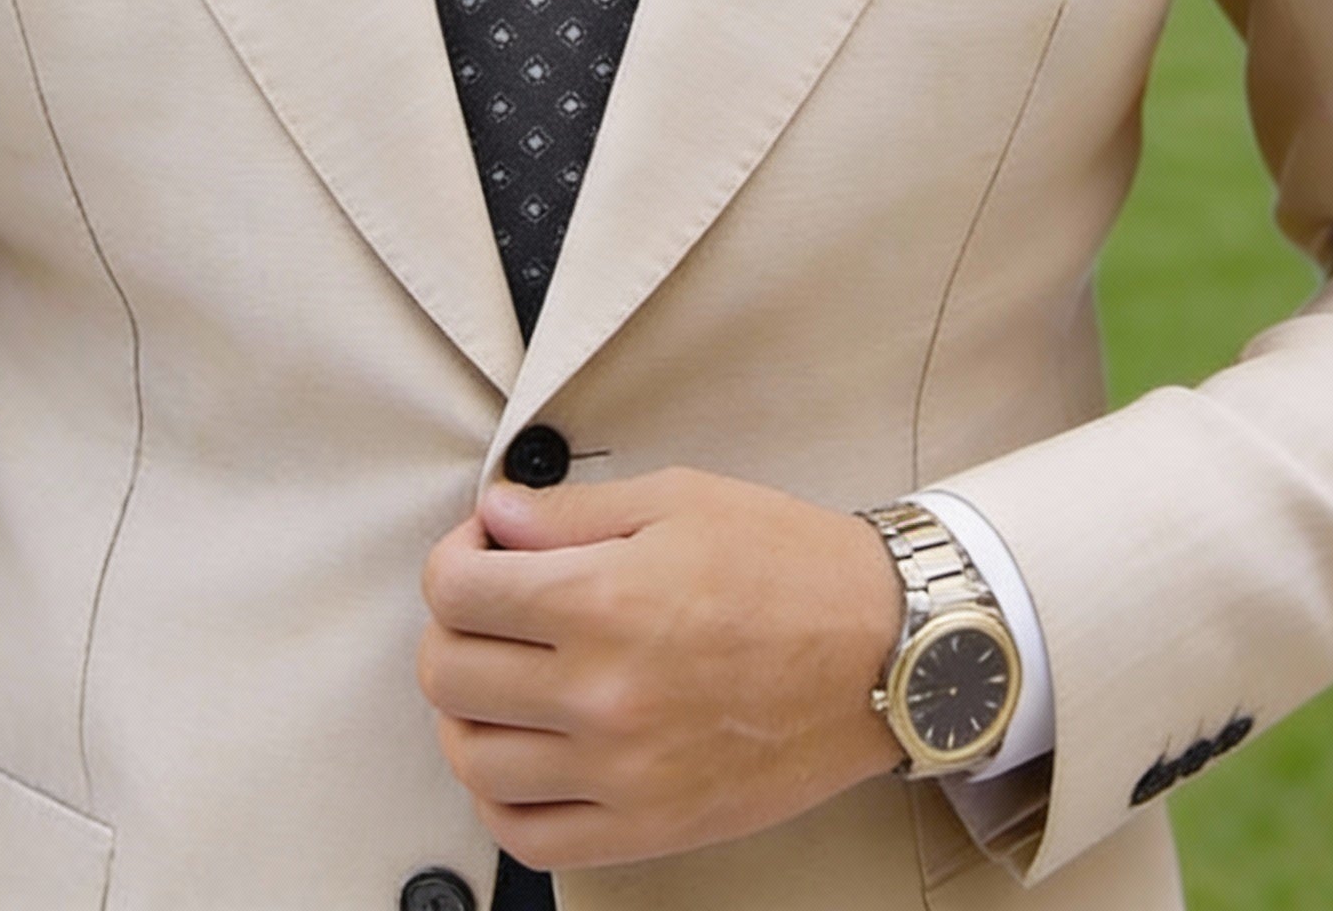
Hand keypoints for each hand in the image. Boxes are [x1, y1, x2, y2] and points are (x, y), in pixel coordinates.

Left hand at [417, 465, 903, 870]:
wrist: (884, 652)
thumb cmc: (791, 567)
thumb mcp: (678, 498)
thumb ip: (570, 511)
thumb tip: (495, 518)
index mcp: (603, 601)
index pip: (456, 590)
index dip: (454, 557)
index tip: (481, 550)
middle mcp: (602, 695)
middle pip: (448, 673)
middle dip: (453, 625)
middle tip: (490, 604)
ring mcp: (621, 772)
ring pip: (472, 759)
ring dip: (468, 709)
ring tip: (504, 674)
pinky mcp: (648, 826)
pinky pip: (527, 834)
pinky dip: (501, 794)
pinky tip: (524, 749)